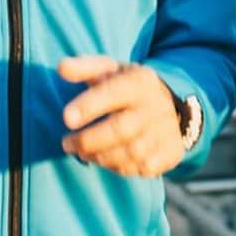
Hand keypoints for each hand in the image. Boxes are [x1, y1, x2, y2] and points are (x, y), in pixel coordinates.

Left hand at [59, 56, 184, 175]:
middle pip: (120, 130)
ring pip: (130, 153)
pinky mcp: (171, 152)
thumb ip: (85, 68)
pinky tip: (108, 160)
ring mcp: (165, 131)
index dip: (89, 106)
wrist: (174, 104)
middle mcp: (155, 107)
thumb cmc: (129, 87)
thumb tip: (62, 67)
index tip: (66, 118)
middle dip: (87, 141)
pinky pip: (143, 168)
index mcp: (140, 82)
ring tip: (84, 152)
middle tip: (66, 143)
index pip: (113, 92)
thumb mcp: (111, 70)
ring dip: (100, 157)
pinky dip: (121, 168)